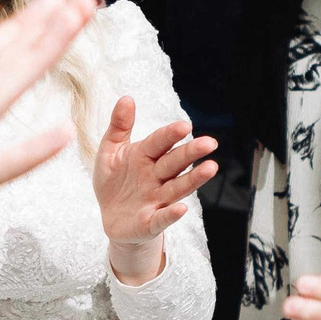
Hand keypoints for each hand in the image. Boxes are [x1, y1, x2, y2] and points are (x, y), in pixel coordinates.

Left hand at [91, 94, 218, 281]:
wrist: (111, 217)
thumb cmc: (114, 181)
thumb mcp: (110, 151)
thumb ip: (119, 126)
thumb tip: (127, 98)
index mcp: (145, 155)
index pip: (160, 142)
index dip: (171, 135)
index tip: (185, 126)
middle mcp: (156, 176)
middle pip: (175, 162)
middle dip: (190, 153)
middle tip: (209, 143)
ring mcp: (156, 199)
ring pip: (177, 187)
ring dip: (193, 178)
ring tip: (210, 168)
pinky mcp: (151, 222)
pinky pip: (162, 218)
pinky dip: (171, 214)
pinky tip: (181, 208)